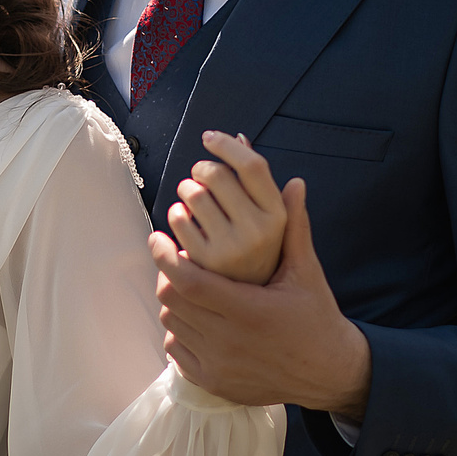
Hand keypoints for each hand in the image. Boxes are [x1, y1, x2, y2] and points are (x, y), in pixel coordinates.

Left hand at [149, 178, 370, 421]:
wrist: (329, 372)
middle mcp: (229, 340)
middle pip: (174, 300)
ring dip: (172, 300)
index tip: (158, 237)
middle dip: (167, 274)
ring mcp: (219, 365)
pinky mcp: (214, 382)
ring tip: (184, 283)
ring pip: (172, 324)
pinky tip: (193, 316)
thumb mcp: (306, 272)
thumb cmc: (318, 317)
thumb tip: (294, 183)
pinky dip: (178, 330)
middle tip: (173, 257)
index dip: (166, 257)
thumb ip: (294, 228)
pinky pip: (176, 351)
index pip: (189, 281)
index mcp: (249, 310)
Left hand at [165, 131, 284, 284]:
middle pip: (217, 173)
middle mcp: (257, 232)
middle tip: (200, 178)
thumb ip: (264, 184)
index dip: (227, 144)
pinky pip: (177, 221)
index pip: (253, 165)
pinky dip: (176, 214)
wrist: (264, 318)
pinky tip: (184, 222)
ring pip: (193, 193)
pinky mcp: (203, 265)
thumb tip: (243, 140)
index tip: (209, 137)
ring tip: (192, 201)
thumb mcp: (280, 227)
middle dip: (202, 169)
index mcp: (278, 217)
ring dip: (186, 190)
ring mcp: (229, 250)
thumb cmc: (265, 263)